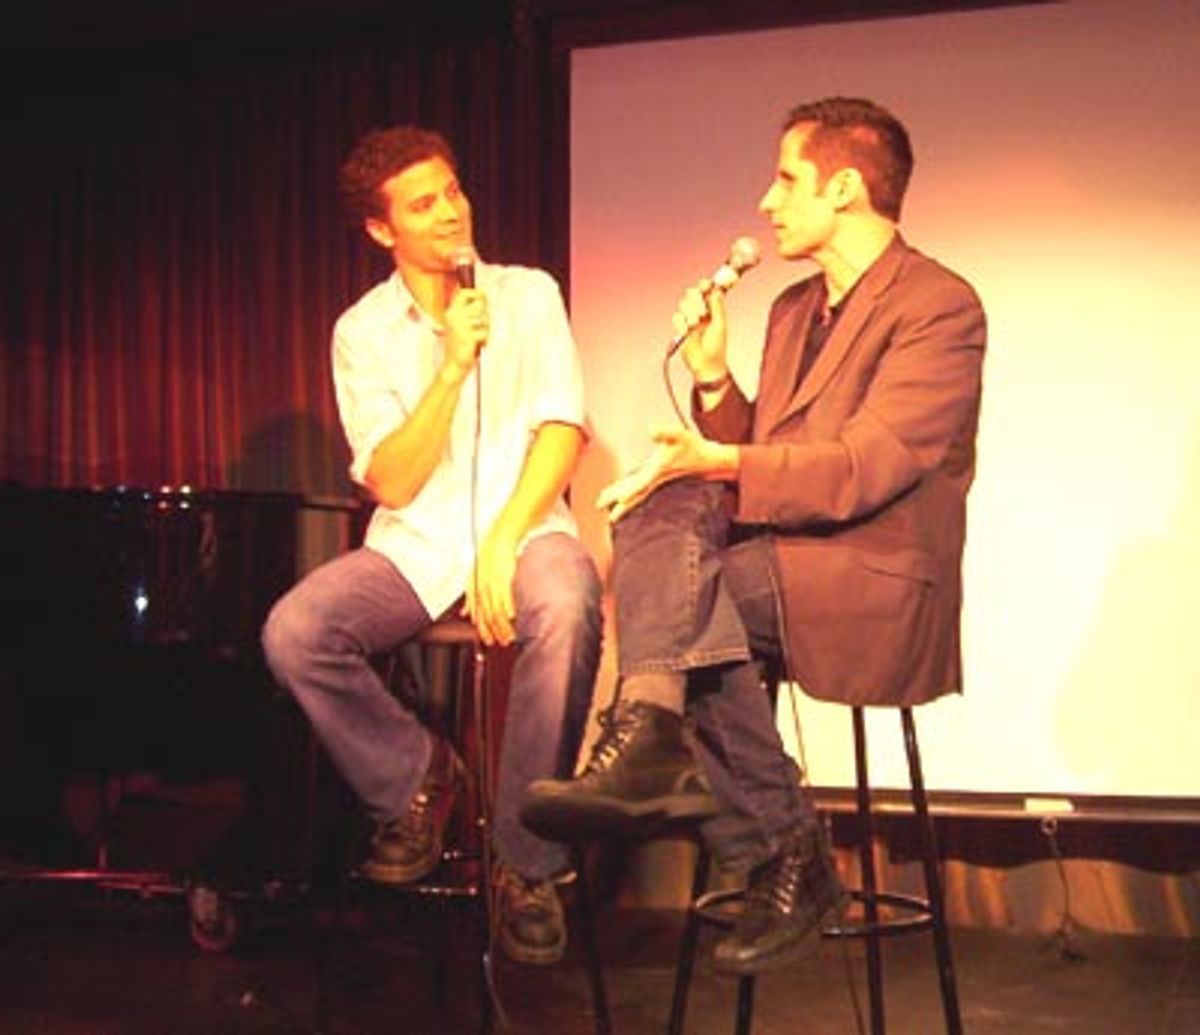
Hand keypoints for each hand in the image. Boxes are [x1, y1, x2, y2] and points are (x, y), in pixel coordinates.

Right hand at [443, 287, 489, 374]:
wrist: (453, 366)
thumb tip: (483, 296)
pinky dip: (486, 340)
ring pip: (485, 319)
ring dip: (486, 329)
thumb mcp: (461, 325)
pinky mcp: (467, 336)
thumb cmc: (460, 346)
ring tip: (479, 338)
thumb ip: (469, 311)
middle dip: (486, 315)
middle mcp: (454, 316)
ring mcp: (460, 326)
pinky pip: (485, 332)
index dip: (477, 293)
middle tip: (482, 327)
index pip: (464, 293)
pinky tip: (479, 346)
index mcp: (451, 312)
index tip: (484, 298)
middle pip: (480, 305)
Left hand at [462, 528, 517, 645]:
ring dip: (504, 627)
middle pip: (488, 617)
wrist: (499, 538)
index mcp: (475, 590)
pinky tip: (513, 618)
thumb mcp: (474, 576)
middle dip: (495, 633)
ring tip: (511, 636)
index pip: (478, 615)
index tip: (489, 641)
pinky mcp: (504, 579)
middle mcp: (483, 589)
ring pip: (497, 611)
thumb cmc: (489, 557)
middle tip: (502, 643)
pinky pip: (505, 598)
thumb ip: (470, 597)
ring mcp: (493, 585)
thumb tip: (465, 613)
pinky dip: (509, 610)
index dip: (483, 631)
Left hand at [596, 426, 733, 522]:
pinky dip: (628, 494)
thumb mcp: (680, 434)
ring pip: (635, 494)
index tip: (618, 500)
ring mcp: (655, 480)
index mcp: (658, 471)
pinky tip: (622, 497)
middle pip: (633, 493)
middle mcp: (655, 479)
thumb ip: (666, 432)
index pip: (640, 484)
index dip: (629, 491)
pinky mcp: (656, 478)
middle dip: (617, 501)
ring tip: (606, 508)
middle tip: (599, 506)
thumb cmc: (693, 447)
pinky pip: (638, 490)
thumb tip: (651, 429)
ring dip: (621, 501)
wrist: (706, 459)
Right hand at [672, 280, 728, 382]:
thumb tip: (717, 291)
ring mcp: (689, 318)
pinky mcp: (680, 327)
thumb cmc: (716, 346)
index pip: (706, 290)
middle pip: (692, 293)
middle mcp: (700, 310)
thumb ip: (718, 307)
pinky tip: (688, 331)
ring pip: (683, 303)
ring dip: (690, 312)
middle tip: (702, 311)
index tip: (706, 285)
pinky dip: (681, 323)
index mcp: (712, 308)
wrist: (705, 363)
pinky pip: (676, 317)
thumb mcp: (720, 325)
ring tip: (696, 324)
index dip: (705, 284)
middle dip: (696, 299)